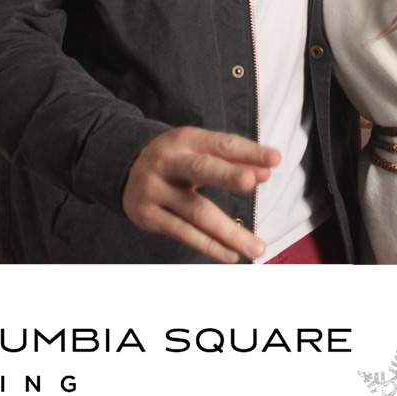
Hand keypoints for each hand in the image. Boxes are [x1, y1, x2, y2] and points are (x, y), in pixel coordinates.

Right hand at [122, 127, 280, 262]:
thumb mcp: (199, 151)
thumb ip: (233, 161)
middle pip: (201, 169)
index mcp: (186, 140)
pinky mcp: (149, 216)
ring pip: (197, 212)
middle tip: (251, 182)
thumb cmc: (175, 160)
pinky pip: (183, 233)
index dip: (249, 152)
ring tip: (257, 247)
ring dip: (229, 232)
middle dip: (227, 175)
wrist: (122, 169)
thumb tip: (265, 173)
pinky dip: (209, 246)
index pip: (222, 144)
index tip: (274, 160)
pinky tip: (231, 255)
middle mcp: (168, 162)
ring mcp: (156, 190)